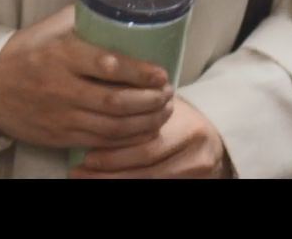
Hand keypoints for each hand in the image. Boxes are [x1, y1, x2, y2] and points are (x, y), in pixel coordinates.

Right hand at [0, 5, 175, 149]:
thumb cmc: (25, 53)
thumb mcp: (49, 28)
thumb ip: (82, 18)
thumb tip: (118, 5)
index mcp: (62, 55)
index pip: (106, 65)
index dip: (139, 72)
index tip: (161, 73)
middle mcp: (62, 88)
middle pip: (115, 102)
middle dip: (150, 101)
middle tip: (168, 93)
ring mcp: (62, 116)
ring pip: (112, 127)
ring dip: (145, 122)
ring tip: (163, 111)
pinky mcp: (61, 136)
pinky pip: (101, 142)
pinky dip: (127, 139)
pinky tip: (143, 130)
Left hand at [69, 96, 231, 178]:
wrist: (213, 137)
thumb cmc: (179, 118)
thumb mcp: (165, 106)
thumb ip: (139, 107)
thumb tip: (96, 105)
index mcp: (187, 127)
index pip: (147, 144)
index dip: (114, 151)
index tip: (84, 154)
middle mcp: (195, 153)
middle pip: (146, 166)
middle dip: (109, 171)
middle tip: (78, 171)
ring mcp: (196, 172)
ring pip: (150, 180)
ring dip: (113, 181)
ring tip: (84, 178)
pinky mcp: (193, 183)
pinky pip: (158, 186)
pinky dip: (130, 184)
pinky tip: (106, 181)